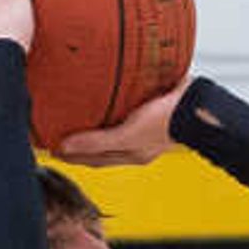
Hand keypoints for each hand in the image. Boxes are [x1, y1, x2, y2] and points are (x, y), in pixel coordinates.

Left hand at [51, 85, 187, 167]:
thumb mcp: (128, 135)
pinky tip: (103, 90)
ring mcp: (145, 124)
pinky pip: (123, 106)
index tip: (50, 147)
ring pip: (112, 125)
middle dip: (79, 141)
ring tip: (74, 112)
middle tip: (55, 131)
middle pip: (101, 144)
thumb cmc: (167, 124)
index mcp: (132, 153)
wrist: (197, 105)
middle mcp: (137, 141)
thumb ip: (97, 142)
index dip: (71, 156)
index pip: (94, 159)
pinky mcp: (150, 105)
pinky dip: (110, 103)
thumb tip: (64, 147)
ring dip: (94, 122)